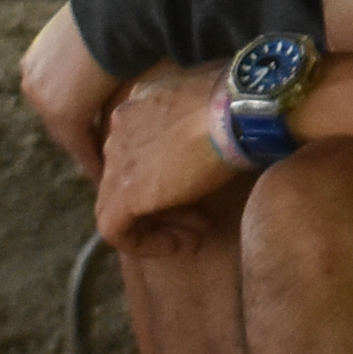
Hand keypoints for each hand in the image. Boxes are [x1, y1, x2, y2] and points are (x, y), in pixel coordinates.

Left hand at [19, 0, 122, 182]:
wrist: (113, 10)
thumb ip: (92, 47)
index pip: (56, 95)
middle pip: (57, 118)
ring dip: (85, 152)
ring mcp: (44, 100)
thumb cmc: (113, 11)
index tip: (88, 125)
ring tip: (101, 170)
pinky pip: (79, 145)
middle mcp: (33, 81)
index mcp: (35, 60)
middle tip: (95, 155)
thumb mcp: (94, 29)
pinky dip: (92, 161)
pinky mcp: (64, 116)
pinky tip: (104, 175)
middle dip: (77, 136)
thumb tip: (110, 48)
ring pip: (67, 135)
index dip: (75, 112)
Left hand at [97, 61, 243, 248]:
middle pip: (127, 181)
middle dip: (162, 205)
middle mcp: (117, 132)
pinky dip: (146, 244)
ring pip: (118, 207)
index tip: (198, 188)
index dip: (166, 178)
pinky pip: (117, 232)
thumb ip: (188, 127)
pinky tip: (182, 245)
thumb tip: (199, 148)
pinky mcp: (124, 195)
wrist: (236, 115)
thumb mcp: (203, 113)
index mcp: (135, 109)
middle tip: (199, 218)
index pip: (137, 155)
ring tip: (195, 234)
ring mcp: (116, 163)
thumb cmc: (235, 108)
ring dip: (158, 227)